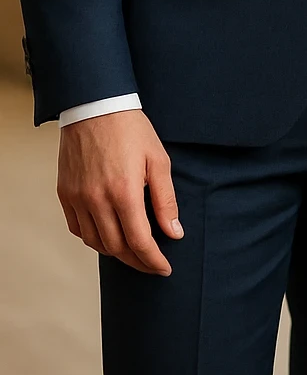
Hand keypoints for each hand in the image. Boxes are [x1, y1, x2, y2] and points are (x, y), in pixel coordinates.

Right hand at [57, 109, 182, 274]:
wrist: (95, 106)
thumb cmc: (131, 130)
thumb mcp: (158, 160)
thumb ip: (165, 200)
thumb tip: (174, 233)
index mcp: (124, 192)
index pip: (140, 241)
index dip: (153, 260)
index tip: (165, 268)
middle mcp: (97, 200)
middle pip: (116, 248)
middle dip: (137, 261)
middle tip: (152, 263)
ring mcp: (78, 198)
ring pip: (95, 242)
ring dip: (115, 252)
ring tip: (133, 250)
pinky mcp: (65, 194)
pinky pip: (77, 229)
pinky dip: (94, 238)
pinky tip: (108, 234)